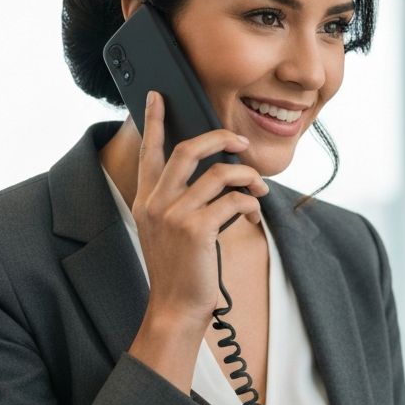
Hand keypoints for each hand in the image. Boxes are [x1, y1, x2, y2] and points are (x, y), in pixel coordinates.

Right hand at [133, 91, 268, 328]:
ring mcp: (174, 215)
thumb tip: (217, 177)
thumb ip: (180, 204)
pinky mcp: (197, 228)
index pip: (149, 152)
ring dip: (247, 178)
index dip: (154, 122)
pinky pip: (232, 200)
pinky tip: (252, 215)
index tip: (158, 97)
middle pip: (188, 150)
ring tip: (258, 190)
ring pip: (219, 174)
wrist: (175, 307)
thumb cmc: (179, 272)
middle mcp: (155, 203)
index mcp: (146, 202)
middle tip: (240, 142)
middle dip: (220, 138)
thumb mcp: (168, 233)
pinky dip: (249, 205)